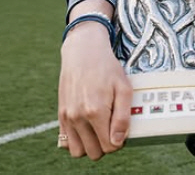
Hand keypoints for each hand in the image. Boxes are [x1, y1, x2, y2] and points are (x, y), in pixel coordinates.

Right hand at [58, 22, 131, 159]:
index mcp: (95, 111)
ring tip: (99, 129)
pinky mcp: (60, 116)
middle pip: (94, 152)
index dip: (119, 141)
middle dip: (106, 144)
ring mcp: (67, 118)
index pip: (109, 146)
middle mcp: (78, 118)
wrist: (83, 52)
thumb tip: (118, 141)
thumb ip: (123, 117)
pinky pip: (66, 142)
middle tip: (112, 127)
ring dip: (90, 145)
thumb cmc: (107, 68)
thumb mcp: (124, 88)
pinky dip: (78, 139)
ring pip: (78, 151)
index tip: (122, 129)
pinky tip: (87, 125)